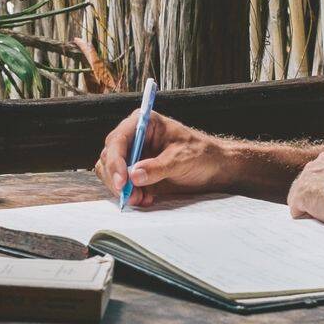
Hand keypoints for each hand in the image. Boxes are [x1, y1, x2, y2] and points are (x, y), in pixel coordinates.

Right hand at [93, 108, 228, 207]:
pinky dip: (128, 194)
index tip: (122, 181)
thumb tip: (134, 175)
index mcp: (144, 124)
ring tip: (139, 199)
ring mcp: (133, 155)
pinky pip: (121, 184)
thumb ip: (158, 167)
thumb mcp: (182, 159)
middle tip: (130, 196)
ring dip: (121, 188)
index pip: (118, 140)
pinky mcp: (136, 172)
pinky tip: (145, 200)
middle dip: (117, 178)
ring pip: (110, 172)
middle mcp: (134, 137)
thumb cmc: (201, 154)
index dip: (115, 161)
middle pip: (109, 156)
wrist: (214, 167)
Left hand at [287, 149, 323, 231]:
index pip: (321, 175)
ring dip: (310, 208)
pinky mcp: (304, 192)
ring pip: (299, 197)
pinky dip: (306, 218)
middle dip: (315, 198)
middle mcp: (321, 162)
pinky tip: (323, 221)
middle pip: (307, 183)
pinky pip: (297, 210)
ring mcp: (310, 176)